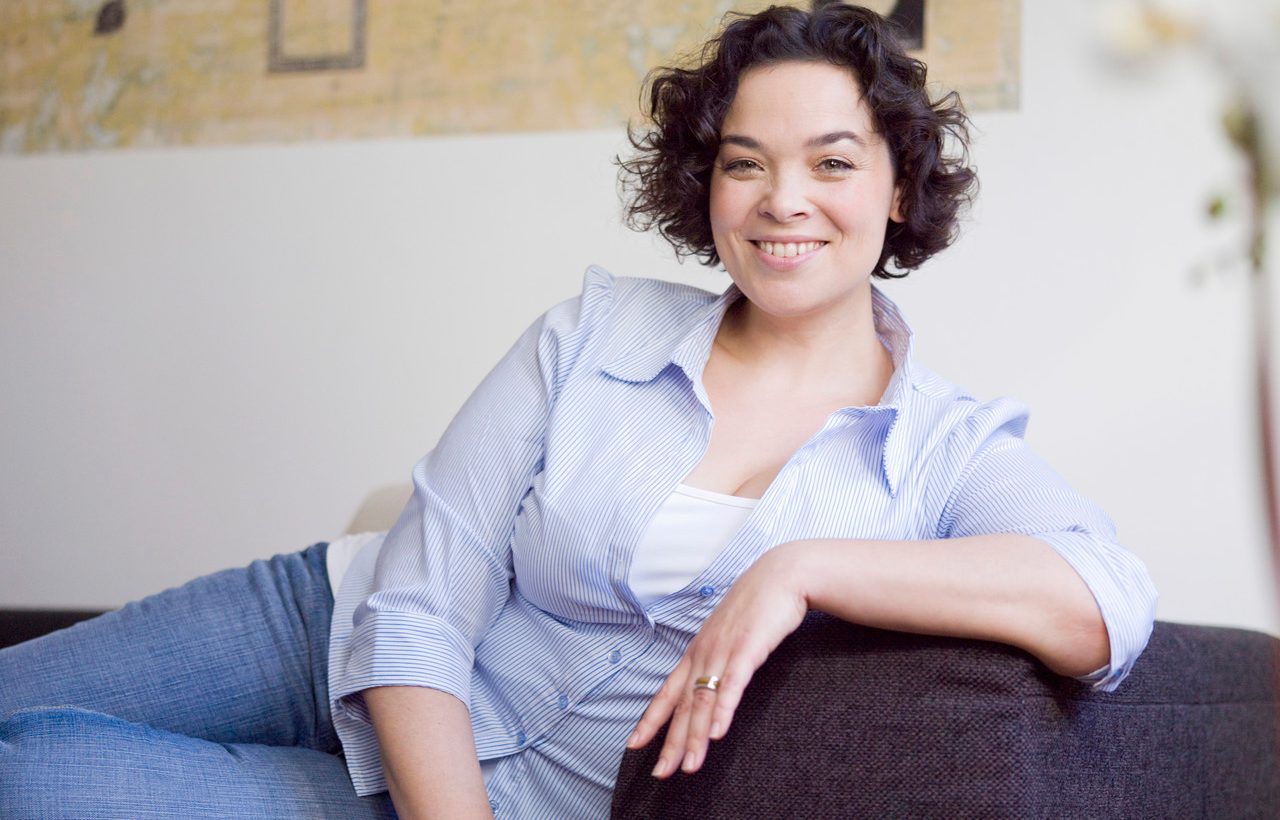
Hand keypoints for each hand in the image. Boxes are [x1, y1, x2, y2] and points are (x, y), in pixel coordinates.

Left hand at [625, 542, 810, 777]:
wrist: (781, 575)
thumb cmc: (757, 605)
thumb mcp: (729, 633)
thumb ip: (718, 657)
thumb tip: (710, 678)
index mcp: (698, 651)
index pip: (667, 691)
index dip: (651, 719)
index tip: (633, 744)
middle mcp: (704, 653)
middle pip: (682, 705)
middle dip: (671, 741)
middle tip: (660, 772)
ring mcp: (723, 651)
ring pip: (703, 701)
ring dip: (696, 737)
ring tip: (689, 766)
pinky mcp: (747, 649)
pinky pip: (731, 685)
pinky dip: (722, 710)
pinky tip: (717, 733)